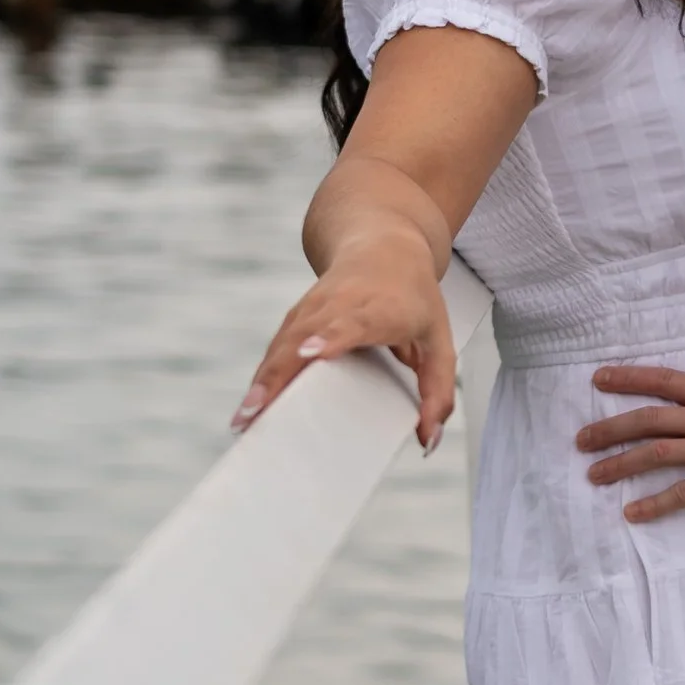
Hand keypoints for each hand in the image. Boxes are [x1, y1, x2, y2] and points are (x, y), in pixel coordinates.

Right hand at [232, 248, 456, 450]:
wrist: (384, 245)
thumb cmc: (414, 299)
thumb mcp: (440, 341)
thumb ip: (438, 390)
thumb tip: (428, 440)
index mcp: (381, 308)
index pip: (353, 321)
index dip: (331, 337)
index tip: (312, 354)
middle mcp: (341, 304)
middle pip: (305, 338)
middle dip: (280, 373)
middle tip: (258, 410)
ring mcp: (313, 308)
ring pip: (283, 345)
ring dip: (262, 381)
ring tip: (244, 419)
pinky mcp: (296, 318)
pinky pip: (276, 349)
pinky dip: (262, 377)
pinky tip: (249, 408)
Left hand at [577, 358, 684, 519]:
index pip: (664, 380)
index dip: (629, 378)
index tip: (598, 378)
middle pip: (649, 419)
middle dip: (611, 428)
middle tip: (580, 440)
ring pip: (658, 453)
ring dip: (622, 464)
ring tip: (593, 475)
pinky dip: (657, 503)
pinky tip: (633, 513)